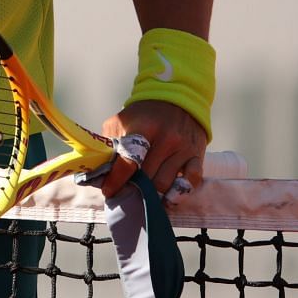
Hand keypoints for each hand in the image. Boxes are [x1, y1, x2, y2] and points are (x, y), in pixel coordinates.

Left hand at [95, 100, 209, 200]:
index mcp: (144, 127)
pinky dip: (176, 195)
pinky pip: (188, 184)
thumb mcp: (123, 121)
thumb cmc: (145, 115)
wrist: (178, 99)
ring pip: (165, 184)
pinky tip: (165, 198)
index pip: (129, 160)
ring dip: (152, 194)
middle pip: (147, 176)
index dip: (117, 179)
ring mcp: (183, 149)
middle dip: (133, 188)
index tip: (109, 191)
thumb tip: (100, 171)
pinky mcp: (197, 157)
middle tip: (125, 195)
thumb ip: (110, 143)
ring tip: (142, 198)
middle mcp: (167, 138)